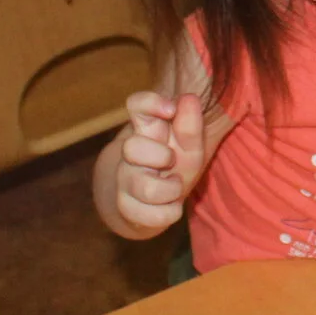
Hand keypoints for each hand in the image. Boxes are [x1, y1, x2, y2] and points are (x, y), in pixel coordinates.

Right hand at [113, 89, 207, 235]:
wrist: (151, 204)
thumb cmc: (173, 167)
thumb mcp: (189, 146)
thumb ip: (190, 125)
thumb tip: (188, 98)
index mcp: (147, 130)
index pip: (137, 105)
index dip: (150, 103)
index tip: (170, 109)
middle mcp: (131, 154)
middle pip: (132, 147)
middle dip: (161, 156)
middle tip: (171, 160)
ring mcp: (125, 181)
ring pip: (144, 187)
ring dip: (170, 190)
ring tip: (175, 187)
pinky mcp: (127, 209)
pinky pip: (150, 216)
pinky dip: (168, 214)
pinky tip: (170, 207)